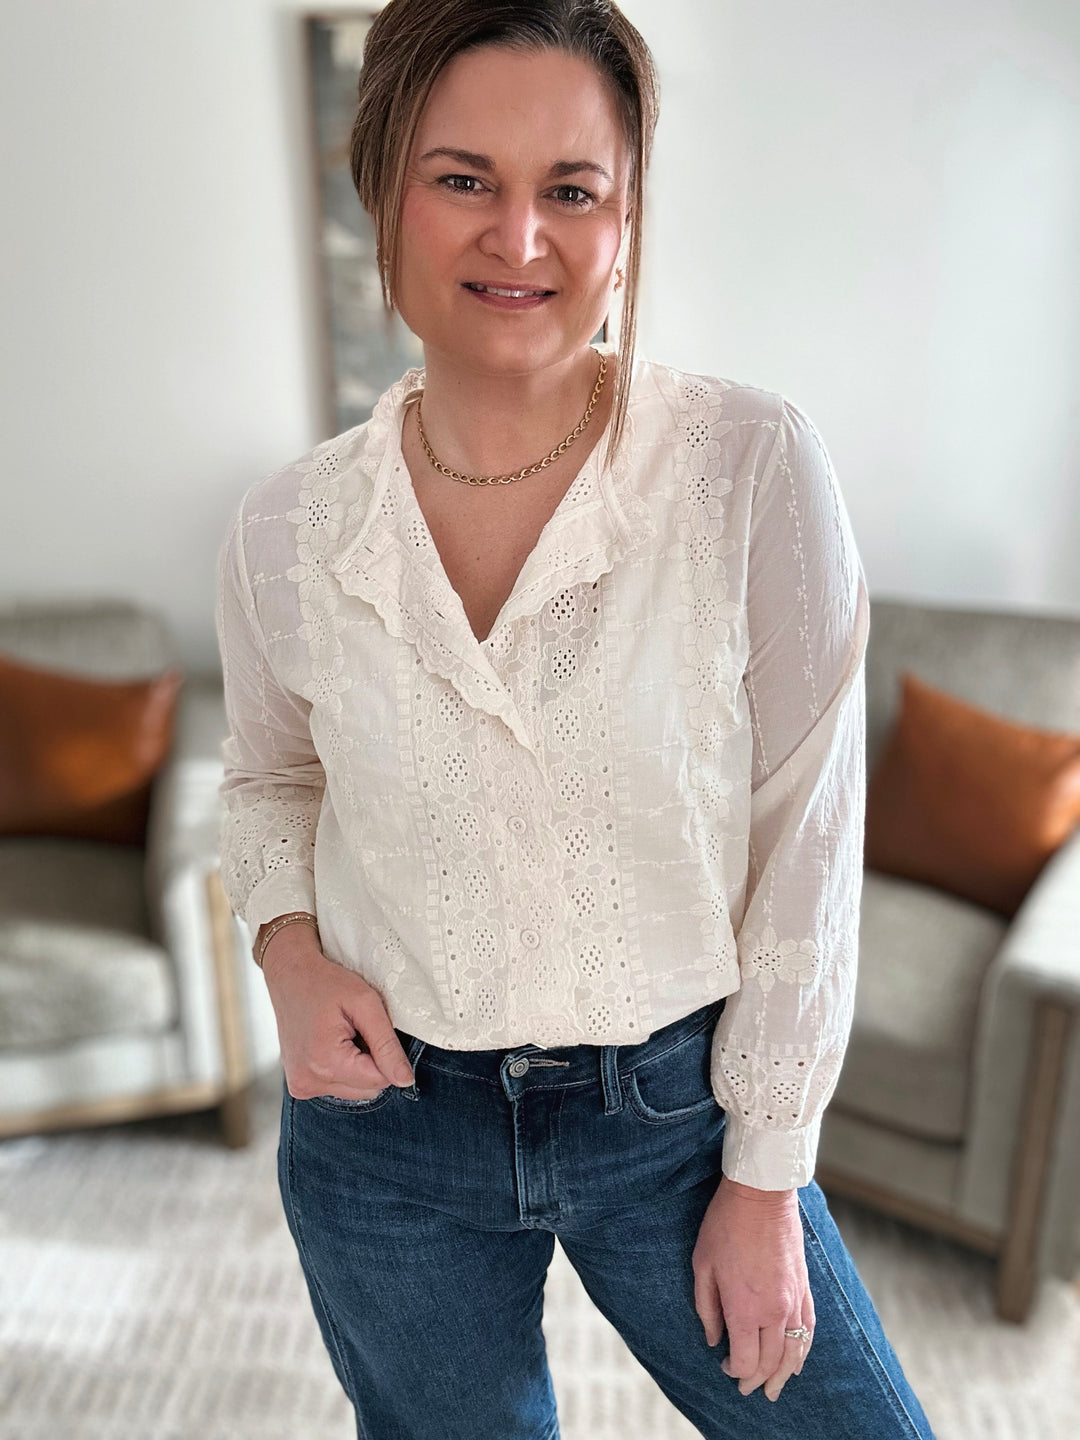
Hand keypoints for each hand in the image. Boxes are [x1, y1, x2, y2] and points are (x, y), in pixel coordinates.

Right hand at [259, 924, 414, 1099]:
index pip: (380, 1080)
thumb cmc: (326, 983)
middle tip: (357, 1030)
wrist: (290, 976)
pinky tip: (333, 1044)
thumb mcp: (365, 1004)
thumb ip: (387, 1045)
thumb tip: (405, 1080)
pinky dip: (343, 1069)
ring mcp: (301, 1086)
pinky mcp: (299, 1085)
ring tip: (344, 1036)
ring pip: (355, 1090)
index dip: (386, 1054)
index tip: (370, 1029)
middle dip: (372, 1062)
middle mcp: (308, 1082)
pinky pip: (337, 1087)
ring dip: (358, 1066)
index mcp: (326, 1063)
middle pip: (368, 1089)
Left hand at [692, 1175, 814, 1402]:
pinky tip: (798, 1362)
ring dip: (784, 1375)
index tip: (724, 1366)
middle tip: (747, 1389)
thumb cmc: (725, 1226)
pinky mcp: (804, 1287)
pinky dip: (803, 1351)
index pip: (746, 1360)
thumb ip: (707, 1309)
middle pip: (771, 1362)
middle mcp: (774, 1311)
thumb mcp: (702, 1265)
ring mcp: (793, 1300)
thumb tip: (713, 1340)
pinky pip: (809, 1329)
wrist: (761, 1194)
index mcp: (745, 1308)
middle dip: (758, 1379)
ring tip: (775, 1389)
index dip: (735, 1371)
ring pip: (794, 1352)